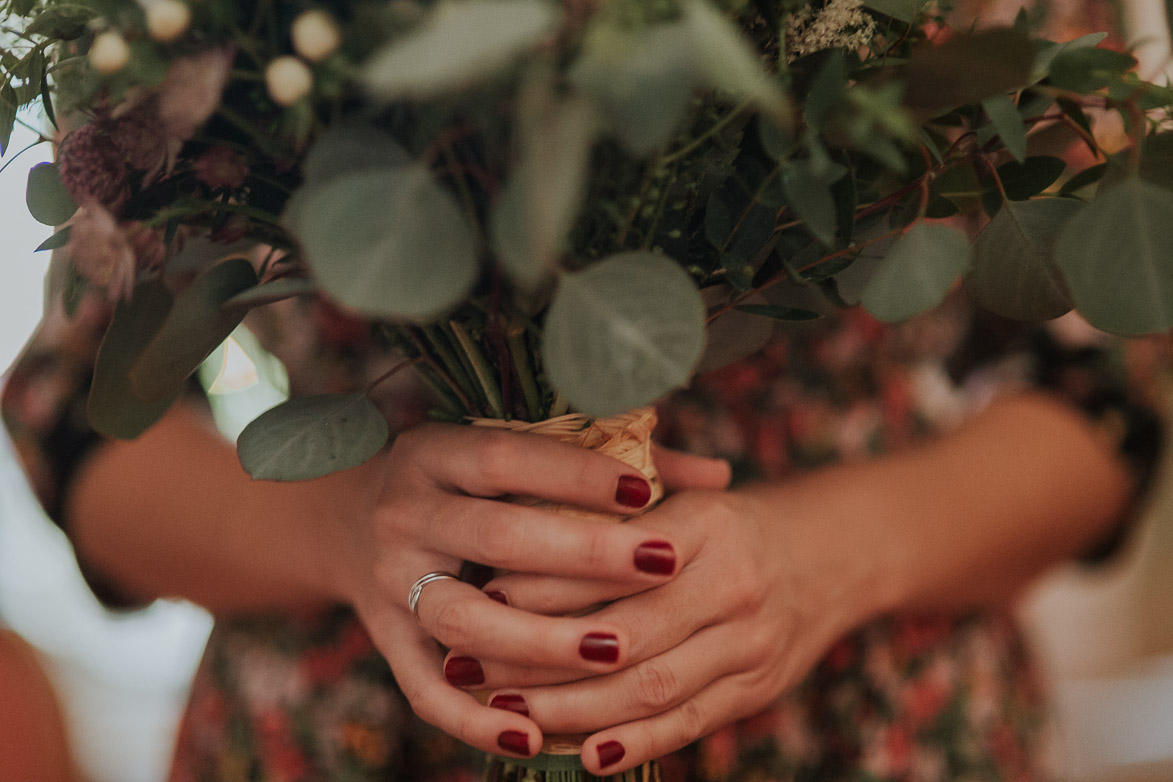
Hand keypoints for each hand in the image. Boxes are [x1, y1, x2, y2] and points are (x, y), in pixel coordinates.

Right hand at [335, 423, 730, 761]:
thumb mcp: (515, 451)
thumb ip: (614, 459)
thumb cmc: (467, 483)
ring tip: (616, 652)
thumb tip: (718, 477)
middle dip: (584, 555)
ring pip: (462, 620)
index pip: (507, 457)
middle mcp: (405, 512)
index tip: (645, 493)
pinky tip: (535, 737)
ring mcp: (390, 581)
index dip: (575, 475)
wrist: (350, 520)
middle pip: (496, 538)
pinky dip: (476, 720)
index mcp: (437, 453)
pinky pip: (423, 689)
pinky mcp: (384, 639)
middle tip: (662, 565)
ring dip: (540, 642)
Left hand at [476, 476, 884, 774]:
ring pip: (651, 686)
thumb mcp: (685, 499)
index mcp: (705, 523)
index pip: (613, 558)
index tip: (484, 596)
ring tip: (508, 714)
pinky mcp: (756, 688)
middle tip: (474, 667)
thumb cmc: (731, 524)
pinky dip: (636, 744)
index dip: (544, 584)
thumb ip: (618, 514)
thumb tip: (519, 532)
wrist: (832, 554)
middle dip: (541, 657)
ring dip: (572, 708)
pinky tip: (584, 754)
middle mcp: (732, 583)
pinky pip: (690, 723)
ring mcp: (750, 642)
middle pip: (625, 632)